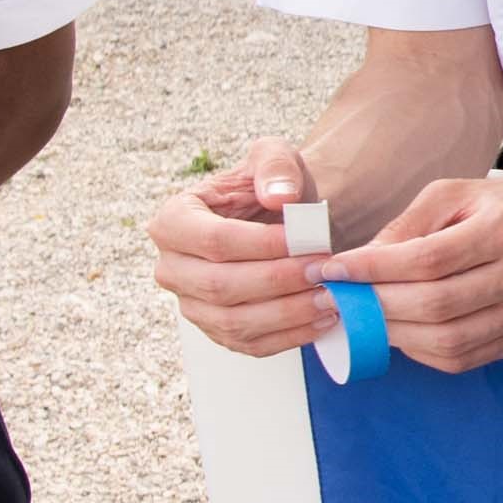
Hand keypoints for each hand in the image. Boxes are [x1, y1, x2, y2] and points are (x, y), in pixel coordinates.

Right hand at [146, 137, 332, 356]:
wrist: (283, 222)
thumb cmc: (273, 189)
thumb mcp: (275, 158)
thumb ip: (275, 166)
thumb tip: (278, 196)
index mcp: (173, 220)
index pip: (215, 241)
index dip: (264, 245)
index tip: (311, 242)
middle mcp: (171, 267)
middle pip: (220, 286)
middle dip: (279, 281)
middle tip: (324, 271)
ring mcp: (191, 305)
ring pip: (233, 322)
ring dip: (287, 313)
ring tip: (331, 297)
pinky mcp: (216, 332)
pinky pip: (250, 344)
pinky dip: (289, 337)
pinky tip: (323, 319)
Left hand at [309, 173, 502, 373]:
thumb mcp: (463, 192)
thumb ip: (412, 223)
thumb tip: (364, 258)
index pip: (427, 259)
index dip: (373, 268)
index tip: (334, 269)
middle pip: (434, 304)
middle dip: (375, 303)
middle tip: (339, 297)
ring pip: (447, 339)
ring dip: (394, 333)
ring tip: (364, 317)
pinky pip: (462, 358)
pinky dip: (422, 350)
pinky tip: (401, 332)